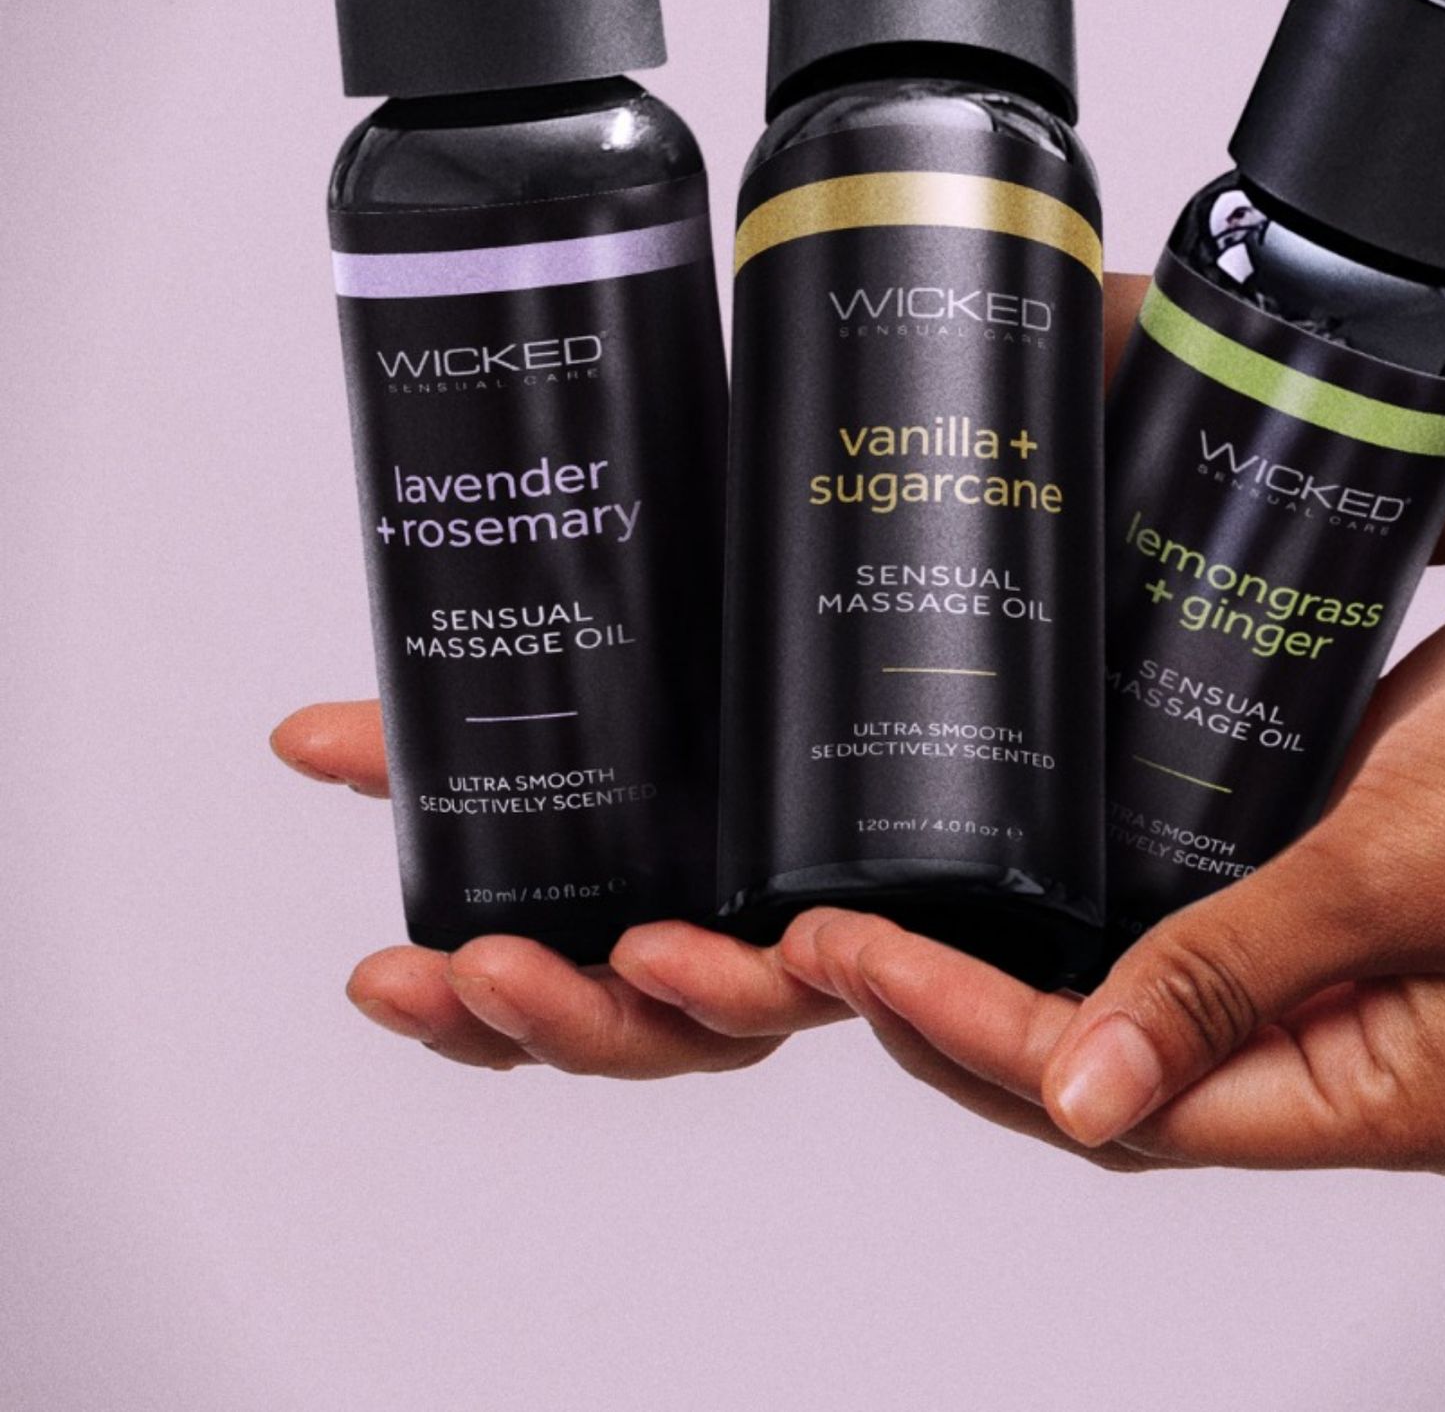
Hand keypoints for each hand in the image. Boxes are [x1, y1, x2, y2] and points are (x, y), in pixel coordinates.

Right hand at [269, 700, 845, 1071]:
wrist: (842, 693)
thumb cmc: (690, 745)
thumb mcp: (555, 735)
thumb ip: (426, 748)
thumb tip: (299, 737)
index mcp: (607, 946)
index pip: (518, 1018)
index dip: (449, 1019)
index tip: (380, 981)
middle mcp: (688, 972)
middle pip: (611, 1036)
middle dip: (536, 1015)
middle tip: (474, 969)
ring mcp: (779, 959)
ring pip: (721, 1021)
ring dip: (676, 998)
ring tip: (638, 949)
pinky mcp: (860, 926)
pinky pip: (838, 973)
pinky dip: (814, 968)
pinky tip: (799, 940)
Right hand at [272, 277, 1156, 1074]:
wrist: (1258, 463)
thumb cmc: (1098, 454)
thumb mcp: (895, 422)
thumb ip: (789, 386)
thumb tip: (658, 283)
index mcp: (781, 758)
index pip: (604, 823)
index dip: (452, 800)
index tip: (323, 748)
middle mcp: (837, 842)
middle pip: (651, 971)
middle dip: (508, 984)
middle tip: (414, 959)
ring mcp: (915, 882)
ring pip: (737, 1012)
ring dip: (601, 1019)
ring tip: (519, 964)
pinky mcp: (1015, 895)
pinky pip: (879, 991)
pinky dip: (766, 991)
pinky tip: (699, 955)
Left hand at [790, 488, 1444, 1169]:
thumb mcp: (1408, 878)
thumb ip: (1234, 971)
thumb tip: (1082, 1089)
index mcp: (1388, 1090)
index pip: (1126, 1094)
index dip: (970, 1031)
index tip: (846, 958)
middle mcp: (1365, 1030)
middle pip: (1121, 1046)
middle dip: (964, 999)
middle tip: (824, 937)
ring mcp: (1363, 933)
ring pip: (1156, 964)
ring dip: (1032, 935)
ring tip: (893, 893)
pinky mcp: (1362, 837)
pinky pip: (1211, 873)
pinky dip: (1118, 861)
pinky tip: (1033, 817)